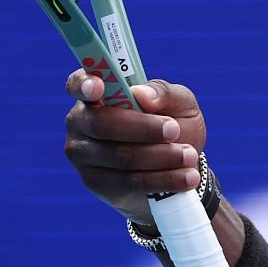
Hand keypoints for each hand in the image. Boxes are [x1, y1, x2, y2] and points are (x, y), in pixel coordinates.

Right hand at [63, 73, 207, 223]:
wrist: (178, 166)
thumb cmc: (173, 124)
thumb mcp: (179, 102)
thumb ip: (163, 92)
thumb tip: (142, 95)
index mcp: (96, 93)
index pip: (77, 83)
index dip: (84, 83)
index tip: (99, 87)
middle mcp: (81, 123)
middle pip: (102, 124)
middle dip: (143, 128)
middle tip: (175, 130)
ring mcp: (84, 155)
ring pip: (120, 157)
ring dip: (161, 156)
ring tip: (189, 155)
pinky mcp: (97, 183)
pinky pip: (129, 182)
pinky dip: (163, 180)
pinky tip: (186, 178)